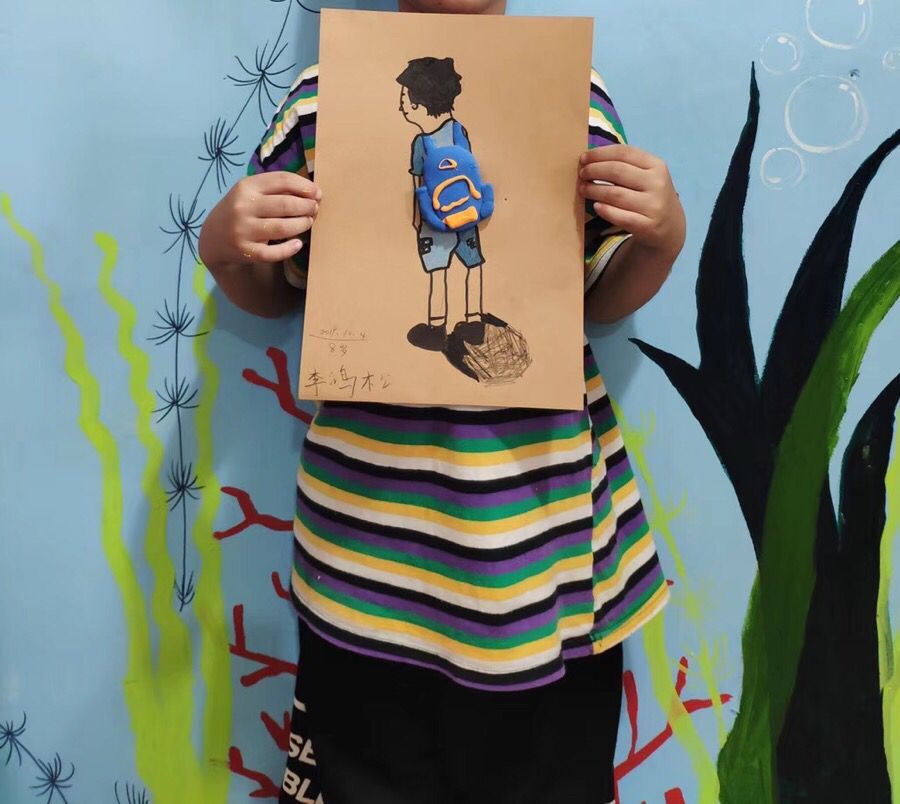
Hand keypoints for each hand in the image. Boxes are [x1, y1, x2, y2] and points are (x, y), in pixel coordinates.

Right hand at [198, 171, 320, 269]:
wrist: (214, 237)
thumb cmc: (242, 210)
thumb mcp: (252, 193)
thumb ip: (277, 189)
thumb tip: (313, 192)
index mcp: (247, 186)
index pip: (282, 180)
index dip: (305, 186)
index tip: (317, 193)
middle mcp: (243, 207)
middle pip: (285, 204)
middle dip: (306, 206)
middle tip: (315, 209)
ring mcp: (243, 230)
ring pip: (282, 228)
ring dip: (302, 224)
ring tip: (309, 222)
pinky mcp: (246, 251)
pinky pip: (274, 253)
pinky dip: (289, 249)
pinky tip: (298, 244)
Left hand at [578, 144, 685, 260]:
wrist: (670, 227)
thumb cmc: (650, 196)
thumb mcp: (647, 175)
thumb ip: (625, 164)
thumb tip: (591, 157)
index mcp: (656, 165)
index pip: (624, 152)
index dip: (600, 153)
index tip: (583, 157)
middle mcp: (657, 183)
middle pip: (617, 171)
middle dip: (594, 170)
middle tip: (581, 174)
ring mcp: (653, 205)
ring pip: (615, 194)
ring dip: (594, 190)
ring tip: (583, 189)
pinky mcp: (647, 225)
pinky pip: (620, 216)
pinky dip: (605, 210)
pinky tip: (596, 206)